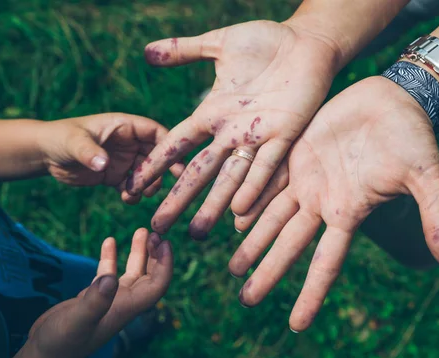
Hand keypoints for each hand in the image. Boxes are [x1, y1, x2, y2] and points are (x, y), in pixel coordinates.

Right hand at [26, 228, 172, 357]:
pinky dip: (112, 258)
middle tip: (154, 231)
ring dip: (138, 253)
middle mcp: (122, 304)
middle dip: (155, 255)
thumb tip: (111, 279)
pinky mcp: (93, 298)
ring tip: (141, 231)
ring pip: (132, 273)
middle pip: (149, 277)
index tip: (164, 242)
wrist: (43, 356)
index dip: (165, 265)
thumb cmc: (60, 342)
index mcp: (126, 309)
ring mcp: (109, 301)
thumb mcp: (77, 319)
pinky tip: (110, 240)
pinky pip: (109, 274)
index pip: (157, 286)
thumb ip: (94, 301)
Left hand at [41, 113, 183, 201]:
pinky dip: (133, 194)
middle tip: (168, 185)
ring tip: (139, 193)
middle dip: (162, 170)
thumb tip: (103, 164)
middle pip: (156, 154)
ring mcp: (124, 160)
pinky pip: (132, 186)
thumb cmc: (59, 138)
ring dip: (148, 184)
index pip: (154, 132)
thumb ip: (89, 152)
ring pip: (147, 173)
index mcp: (124, 126)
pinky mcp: (116, 175)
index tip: (177, 162)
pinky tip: (127, 199)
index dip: (168, 145)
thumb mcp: (73, 142)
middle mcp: (129, 142)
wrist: (45, 154)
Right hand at [122, 20, 340, 236]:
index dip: (154, 164)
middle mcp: (231, 132)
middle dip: (178, 198)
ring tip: (198, 233)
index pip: (176, 144)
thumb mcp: (220, 44)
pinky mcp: (284, 134)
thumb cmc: (266, 42)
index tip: (132, 186)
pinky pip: (266, 165)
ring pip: (230, 177)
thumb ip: (185, 50)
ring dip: (214, 205)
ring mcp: (256, 136)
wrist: (306, 42)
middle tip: (160, 227)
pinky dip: (253, 185)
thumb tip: (147, 52)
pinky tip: (239, 210)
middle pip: (199, 170)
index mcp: (213, 113)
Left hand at [229, 76, 438, 331]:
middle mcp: (322, 202)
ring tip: (231, 267)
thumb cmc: (413, 139)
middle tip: (244, 299)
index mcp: (349, 213)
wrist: (393, 100)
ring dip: (251, 240)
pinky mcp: (294, 153)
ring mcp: (306, 179)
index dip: (310, 294)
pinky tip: (232, 216)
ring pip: (271, 216)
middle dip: (267, 272)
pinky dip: (248, 198)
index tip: (295, 326)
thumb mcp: (427, 180)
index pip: (325, 263)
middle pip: (288, 244)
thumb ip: (436, 220)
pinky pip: (265, 179)